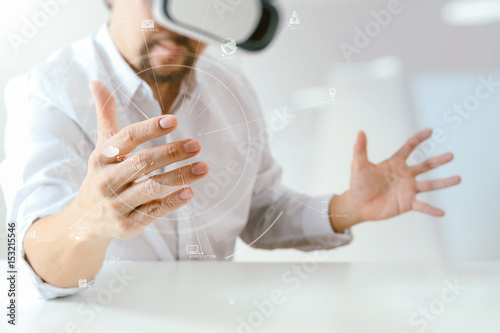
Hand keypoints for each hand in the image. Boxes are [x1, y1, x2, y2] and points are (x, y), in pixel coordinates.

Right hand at [73, 81, 208, 239]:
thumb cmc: (102, 176)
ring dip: (180, 177)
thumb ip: (105, 116)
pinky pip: (153, 212)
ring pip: (151, 188)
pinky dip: (172, 202)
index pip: (126, 138)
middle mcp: (106, 180)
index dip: (150, 128)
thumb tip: (97, 81)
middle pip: (142, 163)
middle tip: (197, 144)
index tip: (174, 120)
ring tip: (203, 167)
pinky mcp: (128, 224)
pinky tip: (190, 192)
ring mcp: (116, 204)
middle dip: (171, 153)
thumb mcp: (102, 147)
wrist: (86, 221)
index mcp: (101, 157)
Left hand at [329, 129, 460, 231]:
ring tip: (458, 178)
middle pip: (425, 165)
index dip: (419, 139)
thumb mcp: (358, 165)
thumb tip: (360, 131)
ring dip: (444, 182)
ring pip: (429, 185)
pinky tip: (442, 212)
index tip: (430, 131)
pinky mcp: (407, 203)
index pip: (409, 148)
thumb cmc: (359, 183)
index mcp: (395, 163)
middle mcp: (405, 175)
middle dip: (438, 161)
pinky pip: (422, 206)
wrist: (358, 204)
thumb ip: (360, 149)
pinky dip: (431, 210)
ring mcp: (408, 189)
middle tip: (451, 155)